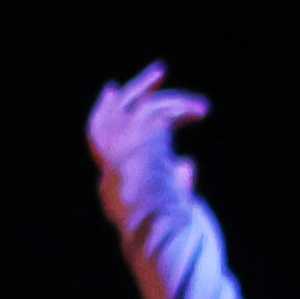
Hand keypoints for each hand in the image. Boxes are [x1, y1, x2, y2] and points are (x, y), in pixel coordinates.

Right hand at [86, 65, 206, 231]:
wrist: (159, 226)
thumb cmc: (163, 224)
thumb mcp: (167, 200)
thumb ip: (174, 179)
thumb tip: (187, 164)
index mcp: (110, 176)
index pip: (97, 134)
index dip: (103, 109)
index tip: (111, 89)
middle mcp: (111, 157)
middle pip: (114, 112)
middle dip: (137, 89)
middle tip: (159, 71)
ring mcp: (124, 145)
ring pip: (144, 108)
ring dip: (173, 100)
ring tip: (200, 106)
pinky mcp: (143, 136)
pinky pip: (163, 111)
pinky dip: (183, 110)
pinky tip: (202, 113)